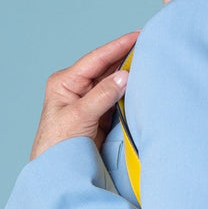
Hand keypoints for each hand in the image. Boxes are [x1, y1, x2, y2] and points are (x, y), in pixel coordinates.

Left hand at [29, 30, 140, 161]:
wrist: (56, 173)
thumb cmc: (57, 145)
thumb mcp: (79, 117)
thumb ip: (102, 95)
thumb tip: (124, 76)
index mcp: (65, 82)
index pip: (96, 59)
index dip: (118, 46)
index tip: (138, 35)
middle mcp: (78, 87)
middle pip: (107, 67)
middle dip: (127, 56)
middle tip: (150, 44)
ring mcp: (90, 101)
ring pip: (114, 81)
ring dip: (131, 73)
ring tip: (151, 60)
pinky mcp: (100, 114)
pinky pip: (119, 97)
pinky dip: (131, 91)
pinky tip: (144, 84)